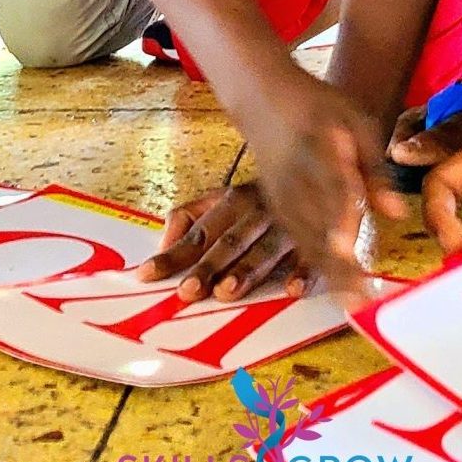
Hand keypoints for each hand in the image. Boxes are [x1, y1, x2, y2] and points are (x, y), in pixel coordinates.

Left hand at [138, 182, 308, 302]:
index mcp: (232, 202)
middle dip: (209, 266)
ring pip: (266, 250)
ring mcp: (287, 226)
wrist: (314, 170)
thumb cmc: (258, 198)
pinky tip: (292, 289)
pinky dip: (302, 272)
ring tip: (228, 291)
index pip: (197, 232)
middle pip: (230, 243)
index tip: (147, 275)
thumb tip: (163, 244)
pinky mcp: (314, 241)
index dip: (173, 255)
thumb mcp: (220, 198)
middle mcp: (258, 212)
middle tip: (188, 289)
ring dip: (248, 270)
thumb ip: (188, 216)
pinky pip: (310, 257)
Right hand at [241, 72, 405, 303]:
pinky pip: (294, 239)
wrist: (264, 98)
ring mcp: (280, 193)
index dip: (338, 216)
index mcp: (318, 146)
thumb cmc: (321, 106)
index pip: (331, 185)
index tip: (348, 248)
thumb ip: (376, 169)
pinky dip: (313, 266)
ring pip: (303, 239)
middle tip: (362, 298)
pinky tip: (333, 286)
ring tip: (353, 303)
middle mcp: (294, 175)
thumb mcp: (356, 121)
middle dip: (337, 263)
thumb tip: (399, 215)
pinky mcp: (274, 206)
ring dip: (328, 272)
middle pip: (316, 223)